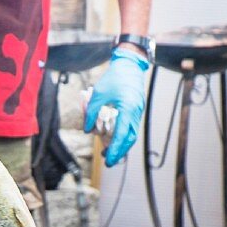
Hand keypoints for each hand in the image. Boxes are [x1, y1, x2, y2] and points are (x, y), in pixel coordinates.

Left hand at [84, 48, 149, 167]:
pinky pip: (131, 127)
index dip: (115, 149)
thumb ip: (91, 113)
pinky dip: (124, 136)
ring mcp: (138, 112)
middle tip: (109, 162)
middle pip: (130, 139)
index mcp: (127, 109)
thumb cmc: (113, 78)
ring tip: (109, 153)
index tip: (108, 161)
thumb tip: (88, 131)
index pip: (121, 135)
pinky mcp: (137, 110)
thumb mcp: (98, 94)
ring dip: (122, 146)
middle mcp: (135, 112)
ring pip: (132, 134)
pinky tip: (114, 140)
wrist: (129, 64)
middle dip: (120, 152)